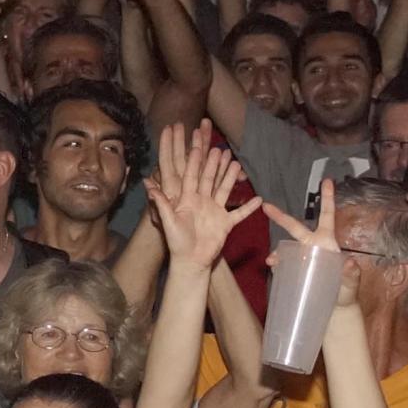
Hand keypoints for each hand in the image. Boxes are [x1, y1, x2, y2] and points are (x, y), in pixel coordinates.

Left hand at [146, 122, 251, 263]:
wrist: (190, 261)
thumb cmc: (176, 242)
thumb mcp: (168, 222)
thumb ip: (161, 203)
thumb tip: (147, 183)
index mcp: (187, 199)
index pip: (191, 176)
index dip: (194, 161)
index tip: (197, 145)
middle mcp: (202, 201)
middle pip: (209, 179)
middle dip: (214, 164)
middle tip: (220, 148)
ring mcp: (216, 211)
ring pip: (225, 190)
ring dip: (231, 178)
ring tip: (238, 163)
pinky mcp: (226, 223)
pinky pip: (240, 214)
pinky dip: (249, 208)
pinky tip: (260, 199)